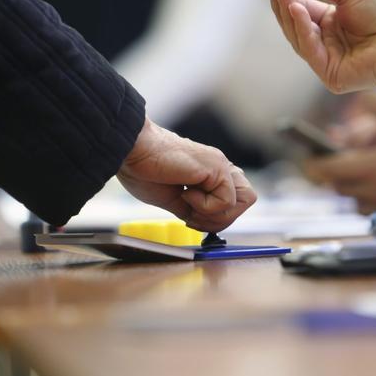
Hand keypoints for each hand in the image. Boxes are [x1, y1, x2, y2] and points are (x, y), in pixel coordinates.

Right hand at [117, 117, 255, 231]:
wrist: (131, 151)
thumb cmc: (142, 170)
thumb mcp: (172, 199)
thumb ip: (192, 209)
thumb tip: (204, 224)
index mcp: (210, 174)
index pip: (233, 204)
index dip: (215, 218)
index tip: (189, 216)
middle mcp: (219, 168)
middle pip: (244, 204)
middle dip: (218, 219)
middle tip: (190, 212)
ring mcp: (219, 166)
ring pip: (240, 204)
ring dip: (212, 214)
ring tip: (187, 201)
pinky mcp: (217, 167)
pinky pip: (226, 202)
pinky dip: (204, 206)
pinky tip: (184, 191)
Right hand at [264, 0, 375, 93]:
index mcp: (333, 22)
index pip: (301, 9)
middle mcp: (328, 43)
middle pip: (295, 25)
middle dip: (284, 5)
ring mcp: (328, 61)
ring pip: (298, 39)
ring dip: (290, 16)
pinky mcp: (331, 76)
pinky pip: (309, 52)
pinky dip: (302, 30)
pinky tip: (300, 10)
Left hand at [303, 94, 375, 212]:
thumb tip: (359, 98)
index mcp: (368, 168)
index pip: (322, 170)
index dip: (311, 162)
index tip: (309, 153)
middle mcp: (367, 191)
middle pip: (334, 182)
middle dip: (336, 165)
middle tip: (349, 148)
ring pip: (350, 193)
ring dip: (352, 178)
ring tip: (372, 161)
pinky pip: (365, 204)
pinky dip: (366, 191)